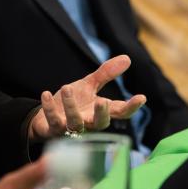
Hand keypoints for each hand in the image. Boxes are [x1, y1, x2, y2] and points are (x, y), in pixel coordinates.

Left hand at [28, 55, 146, 141]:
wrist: (47, 117)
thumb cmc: (74, 103)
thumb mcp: (89, 86)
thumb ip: (106, 74)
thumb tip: (127, 58)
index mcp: (99, 112)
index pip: (120, 112)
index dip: (131, 107)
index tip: (141, 97)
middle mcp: (88, 123)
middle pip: (100, 124)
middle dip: (102, 115)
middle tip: (102, 102)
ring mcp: (71, 128)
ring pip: (75, 123)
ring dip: (70, 106)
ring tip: (66, 87)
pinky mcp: (53, 130)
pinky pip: (52, 122)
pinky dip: (49, 109)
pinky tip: (45, 94)